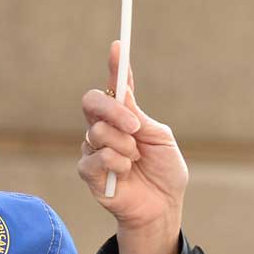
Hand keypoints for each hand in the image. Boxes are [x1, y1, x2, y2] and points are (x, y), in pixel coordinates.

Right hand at [77, 41, 187, 253]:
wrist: (162, 207)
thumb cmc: (164, 173)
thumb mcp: (160, 138)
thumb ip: (140, 116)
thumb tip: (124, 91)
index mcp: (124, 117)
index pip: (114, 87)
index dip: (115, 66)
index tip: (118, 46)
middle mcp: (104, 129)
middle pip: (92, 102)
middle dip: (113, 110)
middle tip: (135, 127)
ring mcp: (94, 150)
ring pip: (97, 131)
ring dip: (123, 145)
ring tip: (135, 160)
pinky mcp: (89, 172)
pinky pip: (96, 156)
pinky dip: (116, 162)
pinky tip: (126, 172)